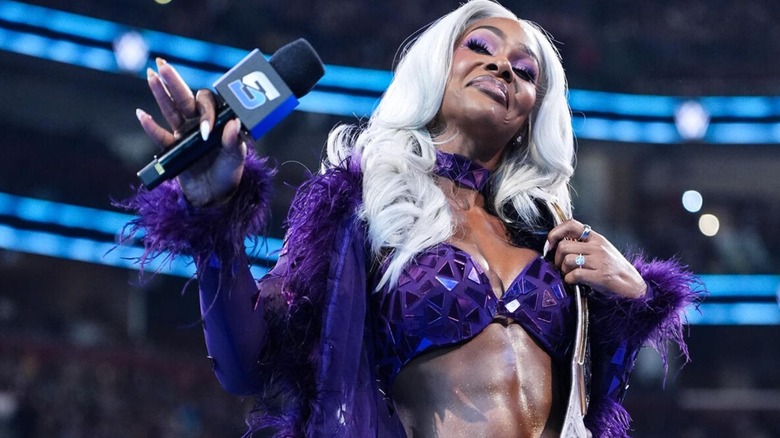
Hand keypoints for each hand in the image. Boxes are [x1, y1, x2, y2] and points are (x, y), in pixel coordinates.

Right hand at [135, 58, 245, 206]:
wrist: (215, 197)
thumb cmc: (228, 175)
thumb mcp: (236, 159)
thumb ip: (234, 142)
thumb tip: (234, 125)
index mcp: (216, 122)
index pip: (208, 105)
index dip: (206, 113)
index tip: (205, 132)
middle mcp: (199, 124)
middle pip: (184, 99)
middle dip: (174, 81)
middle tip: (162, 64)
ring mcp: (185, 134)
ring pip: (171, 110)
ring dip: (160, 94)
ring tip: (151, 75)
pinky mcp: (174, 149)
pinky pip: (160, 136)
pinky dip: (150, 126)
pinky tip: (141, 114)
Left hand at [545, 219, 646, 298]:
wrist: (633, 284)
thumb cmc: (614, 268)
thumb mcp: (601, 250)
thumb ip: (583, 244)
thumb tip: (559, 243)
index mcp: (596, 238)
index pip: (571, 225)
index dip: (555, 232)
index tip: (549, 244)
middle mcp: (597, 247)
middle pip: (563, 246)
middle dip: (556, 258)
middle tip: (560, 266)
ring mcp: (599, 261)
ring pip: (567, 260)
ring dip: (563, 270)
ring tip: (569, 274)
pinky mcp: (600, 276)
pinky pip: (574, 275)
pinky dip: (569, 280)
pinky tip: (574, 282)